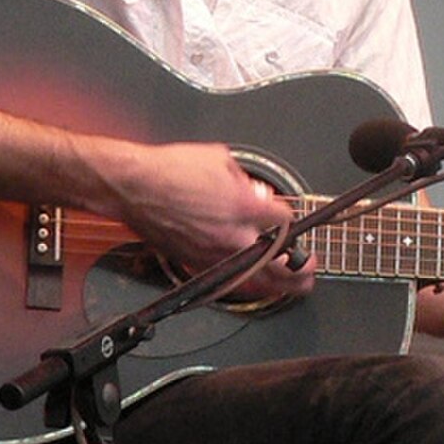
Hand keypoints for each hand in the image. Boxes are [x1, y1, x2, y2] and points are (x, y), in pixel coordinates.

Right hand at [113, 141, 315, 301]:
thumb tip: (258, 194)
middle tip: (310, 269)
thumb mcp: (218, 159)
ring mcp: (212, 253)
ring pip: (254, 281)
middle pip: (278, 265)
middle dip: (300, 271)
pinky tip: (251, 281)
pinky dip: (244, 283)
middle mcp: (231, 235)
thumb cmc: (170, 169)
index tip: (287, 219)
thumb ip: (245, 179)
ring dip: (277, 285)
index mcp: (242, 205)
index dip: (290, 221)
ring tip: (289, 284)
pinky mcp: (195, 263)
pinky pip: (227, 281)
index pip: (283, 221)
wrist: (133, 186)